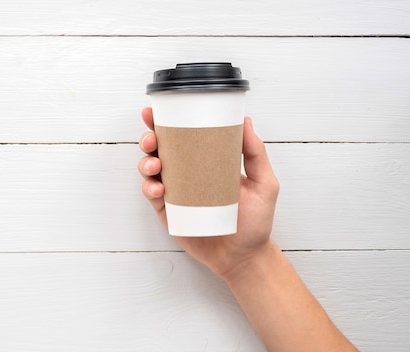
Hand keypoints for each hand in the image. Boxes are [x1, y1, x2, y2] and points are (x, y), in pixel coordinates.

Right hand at [138, 107, 279, 278]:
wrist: (245, 257)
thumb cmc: (256, 221)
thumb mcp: (264, 183)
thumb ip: (255, 153)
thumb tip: (246, 121)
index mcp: (206, 161)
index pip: (182, 136)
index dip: (164, 123)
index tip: (153, 112)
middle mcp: (187, 174)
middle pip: (160, 150)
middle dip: (149, 139)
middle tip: (151, 139)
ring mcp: (176, 193)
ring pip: (151, 171)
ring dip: (145, 163)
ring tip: (154, 165)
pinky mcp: (169, 213)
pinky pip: (152, 196)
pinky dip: (150, 188)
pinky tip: (158, 188)